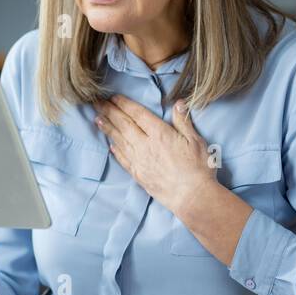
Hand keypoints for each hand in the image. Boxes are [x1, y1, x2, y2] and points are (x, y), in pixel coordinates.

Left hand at [93, 95, 215, 214]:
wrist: (192, 197)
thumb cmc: (198, 168)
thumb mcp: (196, 141)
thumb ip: (184, 121)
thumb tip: (178, 103)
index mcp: (160, 134)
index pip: (137, 114)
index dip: (124, 104)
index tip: (113, 97)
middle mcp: (145, 146)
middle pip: (123, 125)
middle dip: (109, 112)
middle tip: (97, 102)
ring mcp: (139, 161)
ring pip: (119, 141)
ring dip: (108, 129)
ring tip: (97, 119)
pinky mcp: (138, 175)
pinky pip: (123, 159)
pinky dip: (116, 150)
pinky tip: (111, 145)